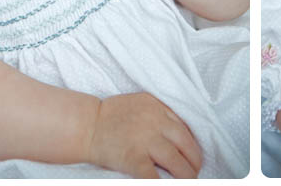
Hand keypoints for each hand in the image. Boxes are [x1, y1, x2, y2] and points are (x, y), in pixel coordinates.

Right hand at [87, 93, 201, 177]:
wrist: (86, 126)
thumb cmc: (111, 115)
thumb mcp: (141, 103)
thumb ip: (160, 114)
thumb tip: (178, 133)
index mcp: (158, 108)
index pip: (184, 127)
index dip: (192, 144)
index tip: (193, 155)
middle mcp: (156, 123)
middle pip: (186, 143)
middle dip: (194, 160)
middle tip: (195, 171)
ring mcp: (145, 141)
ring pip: (176, 161)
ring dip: (186, 175)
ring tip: (189, 180)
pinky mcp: (133, 158)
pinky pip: (153, 176)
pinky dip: (162, 184)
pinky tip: (166, 185)